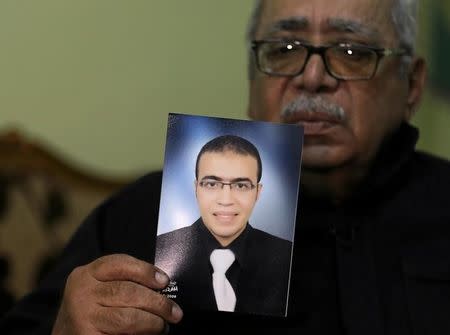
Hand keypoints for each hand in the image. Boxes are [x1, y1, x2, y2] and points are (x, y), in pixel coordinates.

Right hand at [52, 254, 182, 334]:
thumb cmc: (92, 310)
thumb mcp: (100, 289)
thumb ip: (125, 282)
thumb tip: (162, 286)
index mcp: (86, 274)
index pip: (119, 264)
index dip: (145, 271)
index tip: (164, 281)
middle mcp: (81, 293)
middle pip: (128, 292)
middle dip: (157, 302)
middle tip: (175, 313)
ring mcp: (82, 318)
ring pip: (127, 318)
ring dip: (152, 323)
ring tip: (163, 327)